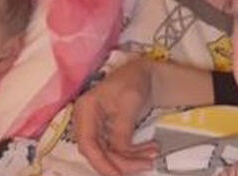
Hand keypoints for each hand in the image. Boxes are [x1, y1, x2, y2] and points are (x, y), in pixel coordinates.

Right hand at [74, 56, 158, 175]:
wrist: (144, 73)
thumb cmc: (133, 80)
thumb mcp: (129, 103)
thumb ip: (121, 130)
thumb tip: (120, 155)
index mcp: (86, 108)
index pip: (87, 143)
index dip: (101, 163)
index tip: (118, 175)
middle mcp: (86, 120)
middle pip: (98, 152)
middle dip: (121, 162)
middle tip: (145, 164)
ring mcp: (95, 127)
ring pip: (108, 153)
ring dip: (130, 159)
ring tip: (151, 157)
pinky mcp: (106, 132)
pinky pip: (116, 149)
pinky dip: (132, 153)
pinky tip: (148, 151)